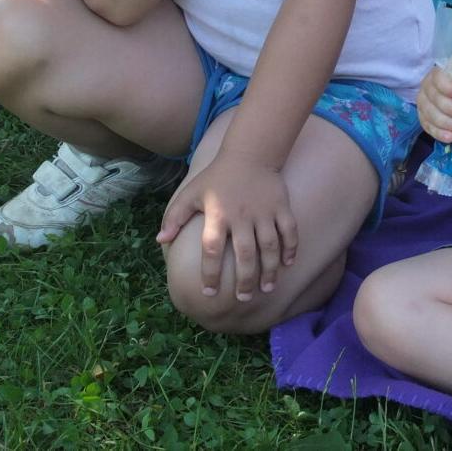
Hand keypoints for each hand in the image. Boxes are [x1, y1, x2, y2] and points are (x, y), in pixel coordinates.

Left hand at [155, 151, 297, 299]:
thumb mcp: (191, 193)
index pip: (211, 249)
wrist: (249, 154)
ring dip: (269, 269)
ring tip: (267, 288)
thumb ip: (175, 217)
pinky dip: (291, 247)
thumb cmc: (216, 178)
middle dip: (245, 279)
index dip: (210, 273)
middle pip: (244, 253)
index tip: (209, 292)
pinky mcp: (281, 206)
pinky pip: (289, 230)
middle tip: (243, 298)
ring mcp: (264, 211)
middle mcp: (242, 215)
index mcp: (218, 214)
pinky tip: (288, 263)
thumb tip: (160, 240)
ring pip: (270, 246)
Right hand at [416, 65, 451, 144]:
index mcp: (438, 74)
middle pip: (435, 98)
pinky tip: (450, 137)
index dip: (449, 87)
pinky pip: (428, 127)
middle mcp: (427, 87)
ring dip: (447, 123)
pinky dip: (439, 133)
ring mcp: (424, 104)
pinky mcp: (424, 118)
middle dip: (451, 108)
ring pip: (431, 114)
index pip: (439, 78)